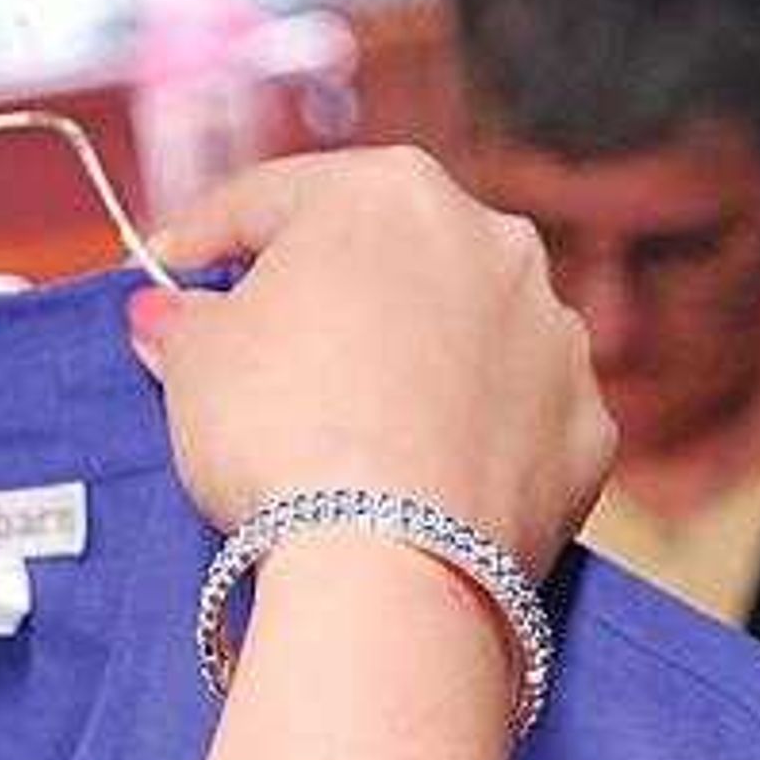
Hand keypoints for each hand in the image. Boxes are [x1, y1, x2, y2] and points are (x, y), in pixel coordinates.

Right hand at [132, 148, 614, 576]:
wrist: (393, 569)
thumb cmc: (282, 437)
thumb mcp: (196, 359)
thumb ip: (187, 319)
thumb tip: (173, 315)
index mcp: (390, 190)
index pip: (272, 198)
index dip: (207, 239)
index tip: (171, 277)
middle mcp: (494, 240)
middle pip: (384, 257)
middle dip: (326, 294)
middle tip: (263, 344)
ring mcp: (554, 334)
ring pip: (463, 332)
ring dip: (411, 361)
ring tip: (353, 424)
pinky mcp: (588, 426)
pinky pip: (511, 416)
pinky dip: (469, 434)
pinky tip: (424, 474)